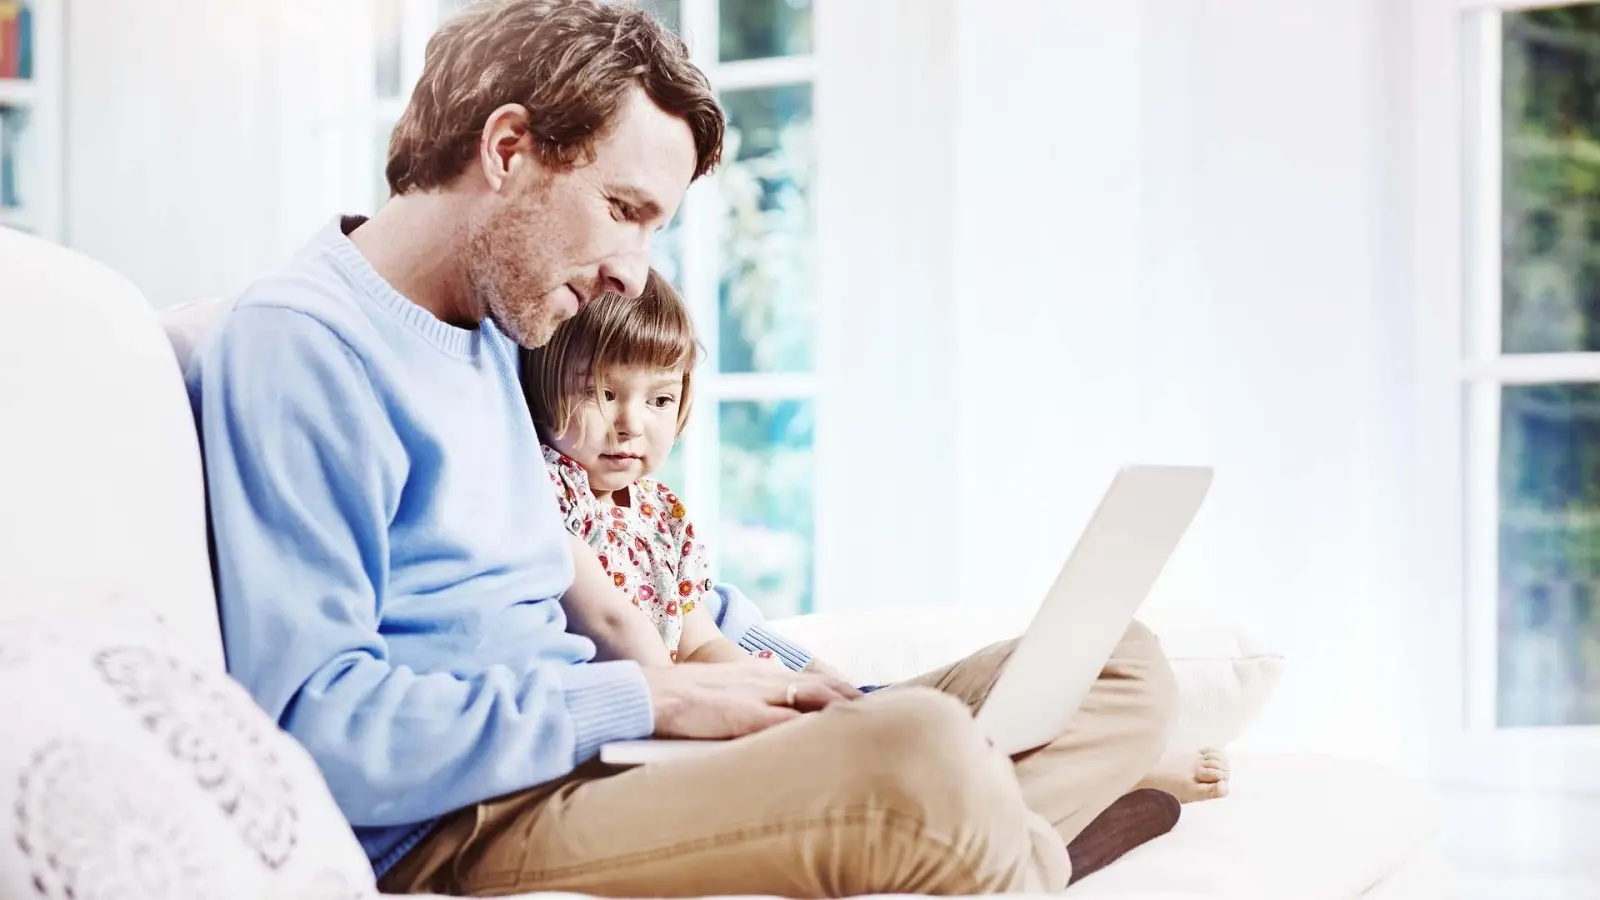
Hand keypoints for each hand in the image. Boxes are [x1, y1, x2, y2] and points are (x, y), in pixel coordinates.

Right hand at [641, 661, 861, 739]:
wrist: (648, 694)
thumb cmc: (677, 701)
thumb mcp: (719, 694)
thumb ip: (747, 703)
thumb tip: (770, 724)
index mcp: (757, 675)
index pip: (811, 679)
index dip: (841, 690)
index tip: (865, 701)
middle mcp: (764, 680)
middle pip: (823, 686)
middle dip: (855, 699)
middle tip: (886, 714)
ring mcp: (757, 697)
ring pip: (815, 699)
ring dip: (845, 712)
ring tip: (874, 725)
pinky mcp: (746, 717)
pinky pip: (789, 723)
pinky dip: (814, 730)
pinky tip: (834, 741)